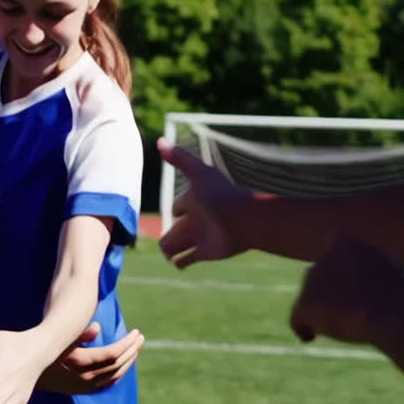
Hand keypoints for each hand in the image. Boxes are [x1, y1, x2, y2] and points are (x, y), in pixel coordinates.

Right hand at [52, 324, 143, 389]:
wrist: (27, 373)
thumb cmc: (44, 350)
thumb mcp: (58, 339)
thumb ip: (78, 333)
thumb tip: (98, 327)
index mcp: (81, 363)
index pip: (113, 354)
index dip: (127, 343)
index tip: (136, 332)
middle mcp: (85, 377)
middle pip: (118, 365)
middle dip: (132, 350)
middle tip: (141, 337)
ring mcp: (84, 386)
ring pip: (115, 375)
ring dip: (128, 362)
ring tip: (136, 348)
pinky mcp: (82, 390)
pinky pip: (107, 384)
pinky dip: (119, 374)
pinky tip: (123, 365)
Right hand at [157, 137, 250, 267]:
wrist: (243, 220)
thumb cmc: (221, 194)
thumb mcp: (198, 173)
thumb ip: (180, 158)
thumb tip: (159, 140)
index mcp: (194, 201)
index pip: (179, 206)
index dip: (177, 207)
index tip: (177, 210)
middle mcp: (196, 219)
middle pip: (177, 227)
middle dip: (171, 232)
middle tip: (166, 240)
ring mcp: (200, 237)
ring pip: (178, 244)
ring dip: (170, 249)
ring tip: (167, 252)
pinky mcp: (203, 253)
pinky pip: (186, 260)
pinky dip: (179, 262)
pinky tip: (176, 262)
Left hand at [289, 236, 403, 345]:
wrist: (387, 311)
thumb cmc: (397, 295)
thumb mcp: (390, 272)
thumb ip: (371, 271)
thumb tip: (367, 281)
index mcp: (346, 241)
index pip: (334, 255)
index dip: (337, 272)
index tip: (344, 287)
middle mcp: (323, 256)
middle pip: (318, 276)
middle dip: (325, 291)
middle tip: (338, 310)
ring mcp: (312, 279)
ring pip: (309, 297)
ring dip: (319, 310)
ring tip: (336, 326)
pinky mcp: (305, 302)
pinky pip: (297, 317)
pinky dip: (303, 327)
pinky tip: (309, 338)